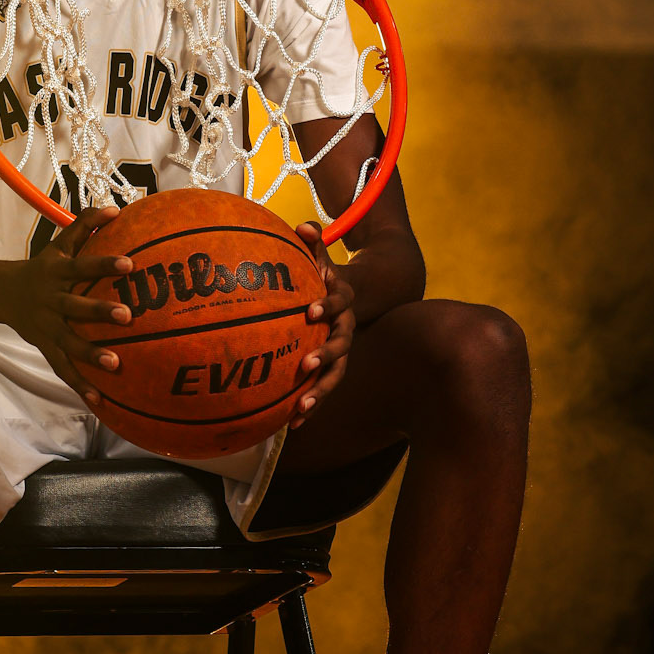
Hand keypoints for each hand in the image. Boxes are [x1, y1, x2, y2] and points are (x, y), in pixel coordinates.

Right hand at [0, 209, 134, 403]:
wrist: (2, 293)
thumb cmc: (43, 266)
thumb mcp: (59, 244)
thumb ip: (85, 225)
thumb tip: (117, 209)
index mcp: (57, 274)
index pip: (83, 265)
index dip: (104, 264)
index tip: (130, 264)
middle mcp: (51, 301)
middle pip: (75, 307)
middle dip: (99, 312)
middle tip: (127, 316)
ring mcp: (47, 327)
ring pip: (68, 343)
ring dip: (90, 355)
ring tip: (116, 365)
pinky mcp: (45, 347)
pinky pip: (62, 368)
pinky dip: (79, 385)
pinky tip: (100, 401)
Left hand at [288, 221, 354, 428]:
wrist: (362, 296)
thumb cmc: (329, 276)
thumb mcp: (324, 258)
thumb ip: (314, 243)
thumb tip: (302, 225)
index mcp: (343, 301)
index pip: (338, 303)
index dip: (327, 305)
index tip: (310, 310)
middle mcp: (347, 328)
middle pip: (341, 346)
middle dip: (325, 356)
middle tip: (306, 365)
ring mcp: (342, 351)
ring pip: (335, 376)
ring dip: (319, 393)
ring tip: (300, 410)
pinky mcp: (333, 369)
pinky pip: (322, 390)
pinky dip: (310, 407)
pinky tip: (291, 427)